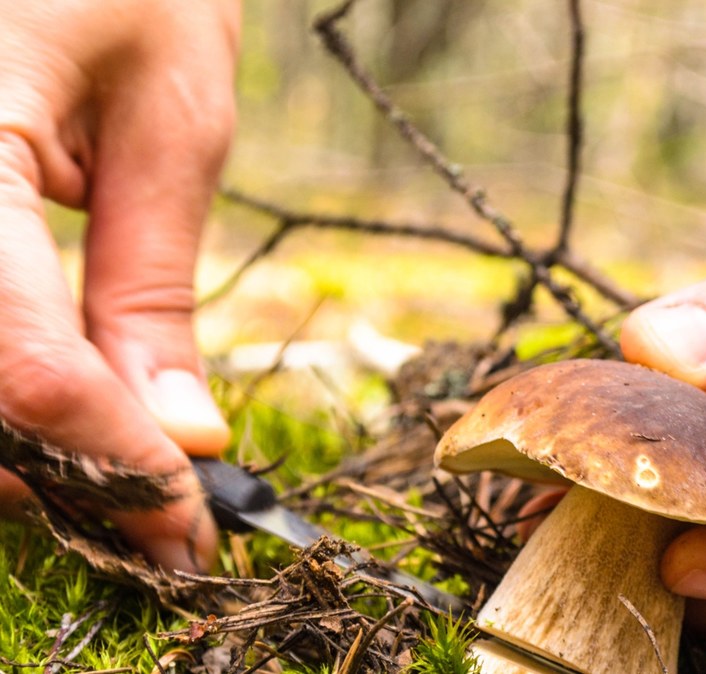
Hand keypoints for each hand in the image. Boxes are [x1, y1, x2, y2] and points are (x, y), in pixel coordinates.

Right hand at [0, 1, 238, 570]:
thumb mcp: (171, 119)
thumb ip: (154, 283)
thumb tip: (179, 434)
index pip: (24, 360)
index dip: (110, 459)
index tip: (186, 519)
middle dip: (58, 474)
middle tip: (160, 511)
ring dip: (15, 451)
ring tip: (120, 465)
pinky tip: (57, 406)